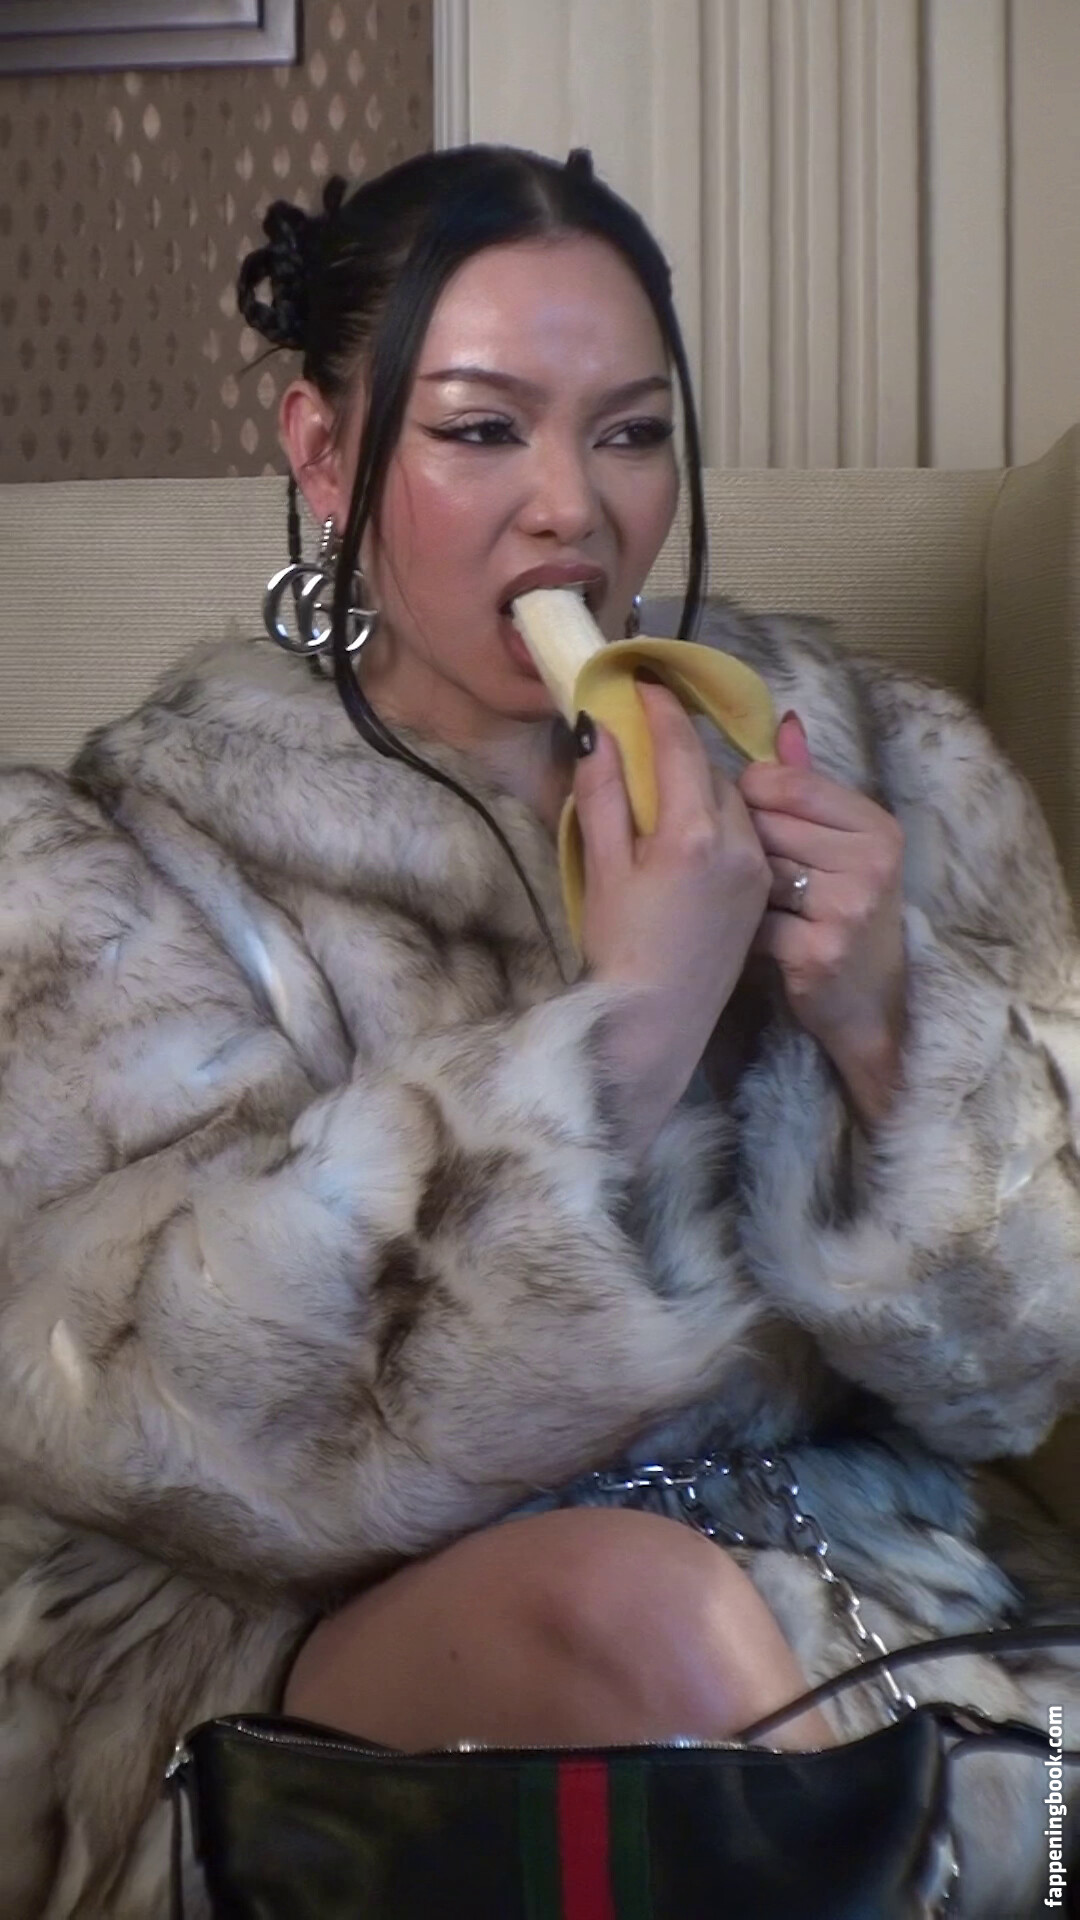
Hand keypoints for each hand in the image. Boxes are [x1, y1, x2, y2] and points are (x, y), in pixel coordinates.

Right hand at [574, 682, 771, 1158]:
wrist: (655, 1022)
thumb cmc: (617, 947)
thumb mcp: (600, 867)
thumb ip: (604, 795)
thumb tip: (601, 731)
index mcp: (692, 834)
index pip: (682, 747)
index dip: (662, 709)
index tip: (645, 684)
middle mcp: (738, 844)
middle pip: (714, 772)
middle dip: (683, 752)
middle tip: (646, 742)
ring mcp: (757, 869)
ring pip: (736, 802)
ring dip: (704, 786)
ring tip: (665, 793)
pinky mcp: (761, 891)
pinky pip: (747, 833)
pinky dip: (720, 819)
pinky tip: (690, 835)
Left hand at [739, 712, 906, 1126]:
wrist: (868, 1008)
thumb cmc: (847, 918)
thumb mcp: (845, 847)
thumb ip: (811, 784)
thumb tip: (783, 722)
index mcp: (878, 826)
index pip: (784, 780)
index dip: (751, 797)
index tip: (750, 817)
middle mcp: (871, 862)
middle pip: (762, 824)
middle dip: (745, 846)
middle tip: (752, 873)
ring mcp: (847, 908)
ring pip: (753, 870)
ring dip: (741, 888)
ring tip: (753, 904)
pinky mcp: (816, 951)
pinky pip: (750, 920)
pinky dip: (741, 930)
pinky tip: (750, 938)